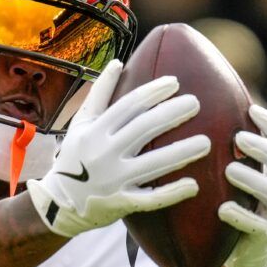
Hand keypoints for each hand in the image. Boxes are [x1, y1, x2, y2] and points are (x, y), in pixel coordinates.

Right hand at [27, 60, 210, 237]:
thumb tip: (117, 63)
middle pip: (143, 129)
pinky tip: (193, 184)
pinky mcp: (120, 203)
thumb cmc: (75, 156)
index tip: (175, 82)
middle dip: (172, 114)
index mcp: (94, 131)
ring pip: (152, 164)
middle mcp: (103, 153)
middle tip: (196, 104)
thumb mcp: (81, 123)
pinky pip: (150, 199)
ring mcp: (112, 180)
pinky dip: (171, 193)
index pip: (128, 106)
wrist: (59, 203)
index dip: (153, 92)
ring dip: (181, 152)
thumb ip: (99, 93)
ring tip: (206, 143)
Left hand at [219, 105, 266, 266]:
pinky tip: (223, 209)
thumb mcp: (237, 170)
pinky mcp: (266, 235)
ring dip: (251, 180)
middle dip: (262, 148)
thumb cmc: (237, 198)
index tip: (251, 110)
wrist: (244, 247)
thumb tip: (203, 106)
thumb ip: (230, 148)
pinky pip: (258, 226)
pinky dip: (241, 216)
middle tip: (238, 138)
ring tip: (229, 170)